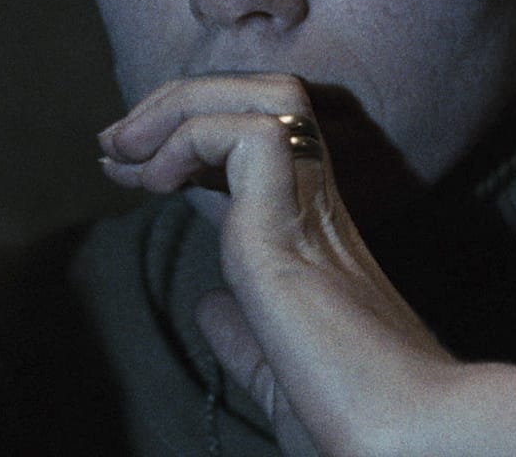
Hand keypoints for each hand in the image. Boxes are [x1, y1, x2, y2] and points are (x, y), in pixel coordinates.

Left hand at [99, 73, 456, 456]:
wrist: (403, 446)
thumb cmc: (353, 423)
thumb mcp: (278, 374)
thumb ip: (243, 339)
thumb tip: (209, 309)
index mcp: (315, 240)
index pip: (253, 148)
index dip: (183, 140)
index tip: (125, 169)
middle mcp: (319, 211)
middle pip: (262, 98)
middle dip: (176, 102)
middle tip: (112, 143)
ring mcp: (312, 209)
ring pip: (264, 93)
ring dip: (181, 104)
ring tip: (125, 150)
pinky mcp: (295, 221)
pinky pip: (247, 131)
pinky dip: (189, 137)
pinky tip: (157, 183)